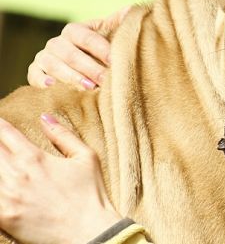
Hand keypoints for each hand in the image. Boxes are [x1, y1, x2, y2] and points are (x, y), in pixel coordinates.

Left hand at [0, 115, 120, 243]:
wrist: (91, 232)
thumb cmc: (91, 194)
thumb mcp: (86, 157)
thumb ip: (63, 135)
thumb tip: (44, 117)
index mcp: (34, 158)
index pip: (5, 132)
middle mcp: (16, 175)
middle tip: (0, 146)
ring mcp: (6, 198)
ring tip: (4, 167)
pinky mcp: (3, 218)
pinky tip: (1, 185)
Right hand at [27, 6, 130, 89]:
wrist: (76, 66)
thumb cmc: (97, 49)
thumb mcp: (107, 34)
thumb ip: (118, 23)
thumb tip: (131, 9)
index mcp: (74, 30)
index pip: (87, 37)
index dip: (101, 49)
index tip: (115, 61)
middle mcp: (57, 42)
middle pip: (71, 55)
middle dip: (90, 68)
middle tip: (105, 79)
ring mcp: (43, 57)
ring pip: (54, 66)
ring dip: (71, 77)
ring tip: (89, 87)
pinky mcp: (34, 72)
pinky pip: (33, 76)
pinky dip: (41, 80)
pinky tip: (52, 85)